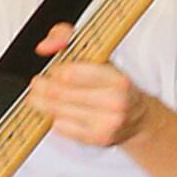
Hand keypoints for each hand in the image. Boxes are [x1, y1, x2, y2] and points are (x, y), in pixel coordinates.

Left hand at [26, 26, 157, 148]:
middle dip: (41, 87)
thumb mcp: (99, 56)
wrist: (139, 119)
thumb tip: (45, 46)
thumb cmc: (114, 86)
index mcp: (117, 80)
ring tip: (38, 98)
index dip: (55, 71)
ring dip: (42, 103)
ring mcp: (107, 123)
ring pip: (57, 110)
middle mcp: (115, 102)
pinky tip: (56, 113)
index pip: (70, 74)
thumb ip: (68, 38)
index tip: (54, 70)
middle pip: (59, 93)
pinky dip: (54, 119)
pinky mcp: (98, 138)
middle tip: (37, 84)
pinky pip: (62, 128)